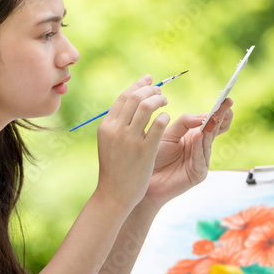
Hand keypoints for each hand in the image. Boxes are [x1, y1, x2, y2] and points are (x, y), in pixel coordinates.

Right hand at [94, 75, 170, 209]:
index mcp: (107, 126)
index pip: (123, 97)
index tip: (149, 80)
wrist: (114, 194)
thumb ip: (119, 123)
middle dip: (150, 90)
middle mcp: (116, 130)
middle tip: (160, 92)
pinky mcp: (144, 151)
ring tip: (165, 102)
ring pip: (146, 107)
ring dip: (158, 100)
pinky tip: (166, 118)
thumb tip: (133, 101)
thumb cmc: (114, 167)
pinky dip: (164, 117)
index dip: (138, 86)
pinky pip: (158, 125)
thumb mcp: (109, 141)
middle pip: (135, 98)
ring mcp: (130, 140)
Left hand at [141, 98, 233, 209]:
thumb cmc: (154, 155)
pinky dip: (200, 147)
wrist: (143, 177)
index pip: (212, 122)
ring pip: (208, 142)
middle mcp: (201, 148)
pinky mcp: (198, 174)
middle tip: (228, 103)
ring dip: (210, 129)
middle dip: (221, 116)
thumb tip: (203, 115)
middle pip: (215, 130)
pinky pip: (200, 158)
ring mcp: (201, 161)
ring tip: (212, 117)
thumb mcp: (168, 133)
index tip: (226, 99)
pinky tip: (199, 136)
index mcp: (195, 136)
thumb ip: (184, 123)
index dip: (220, 112)